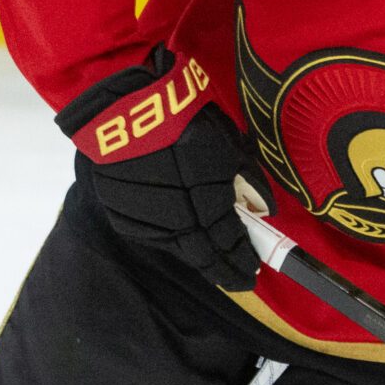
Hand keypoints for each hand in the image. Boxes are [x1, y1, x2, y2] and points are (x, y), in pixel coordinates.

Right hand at [61, 49, 266, 290]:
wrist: (127, 105)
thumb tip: (263, 211)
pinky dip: (171, 238)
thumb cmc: (187, 120)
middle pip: (201, 254)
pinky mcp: (121, 214)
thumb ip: (249, 182)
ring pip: (176, 248)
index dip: (241, 259)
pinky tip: (182, 238)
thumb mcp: (229, 146)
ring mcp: (144, 218)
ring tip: (213, 260)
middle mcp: (174, 217)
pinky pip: (152, 235)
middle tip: (237, 279)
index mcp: (206, 200)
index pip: (228, 242)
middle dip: (222, 269)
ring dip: (197, 254)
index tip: (252, 271)